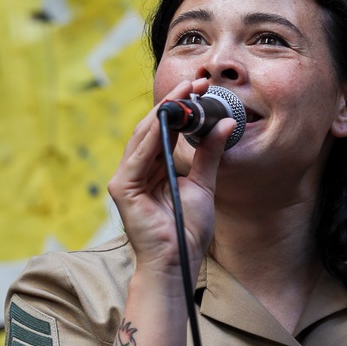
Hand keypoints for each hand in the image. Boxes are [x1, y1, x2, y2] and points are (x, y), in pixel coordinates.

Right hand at [108, 79, 233, 276]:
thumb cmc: (188, 231)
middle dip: (173, 102)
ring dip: (164, 112)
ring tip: (185, 93)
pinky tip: (169, 118)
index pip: (164, 129)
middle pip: (152, 127)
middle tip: (195, 82)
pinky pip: (138, 155)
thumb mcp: (204, 185)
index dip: (180, 106)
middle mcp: (136, 170)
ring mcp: (125, 178)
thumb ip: (209, 155)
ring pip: (143, 135)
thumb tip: (224, 124)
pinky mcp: (122, 188)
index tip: (200, 87)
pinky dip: (153, 135)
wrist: (178, 263)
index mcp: (153, 168)